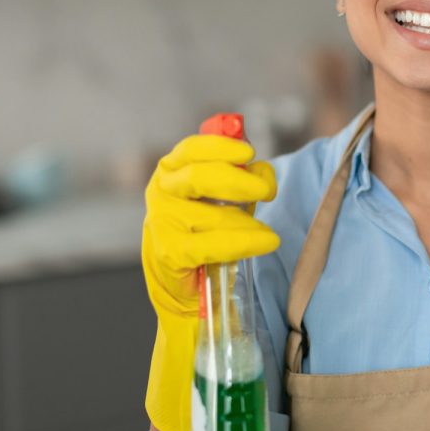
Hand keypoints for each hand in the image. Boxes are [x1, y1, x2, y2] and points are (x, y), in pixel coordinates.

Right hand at [142, 134, 279, 430]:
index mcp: (172, 170)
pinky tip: (265, 241)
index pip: (193, 148)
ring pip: (215, 215)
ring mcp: (162, 223)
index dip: (221, 146)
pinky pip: (213, 244)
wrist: (185, 284)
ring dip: (248, 222)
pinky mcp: (170, 254)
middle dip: (242, 182)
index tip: (249, 152)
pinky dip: (244, 242)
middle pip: (201, 177)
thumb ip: (242, 176)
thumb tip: (261, 168)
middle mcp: (161, 192)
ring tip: (266, 232)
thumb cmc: (208, 230)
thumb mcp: (225, 197)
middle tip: (268, 191)